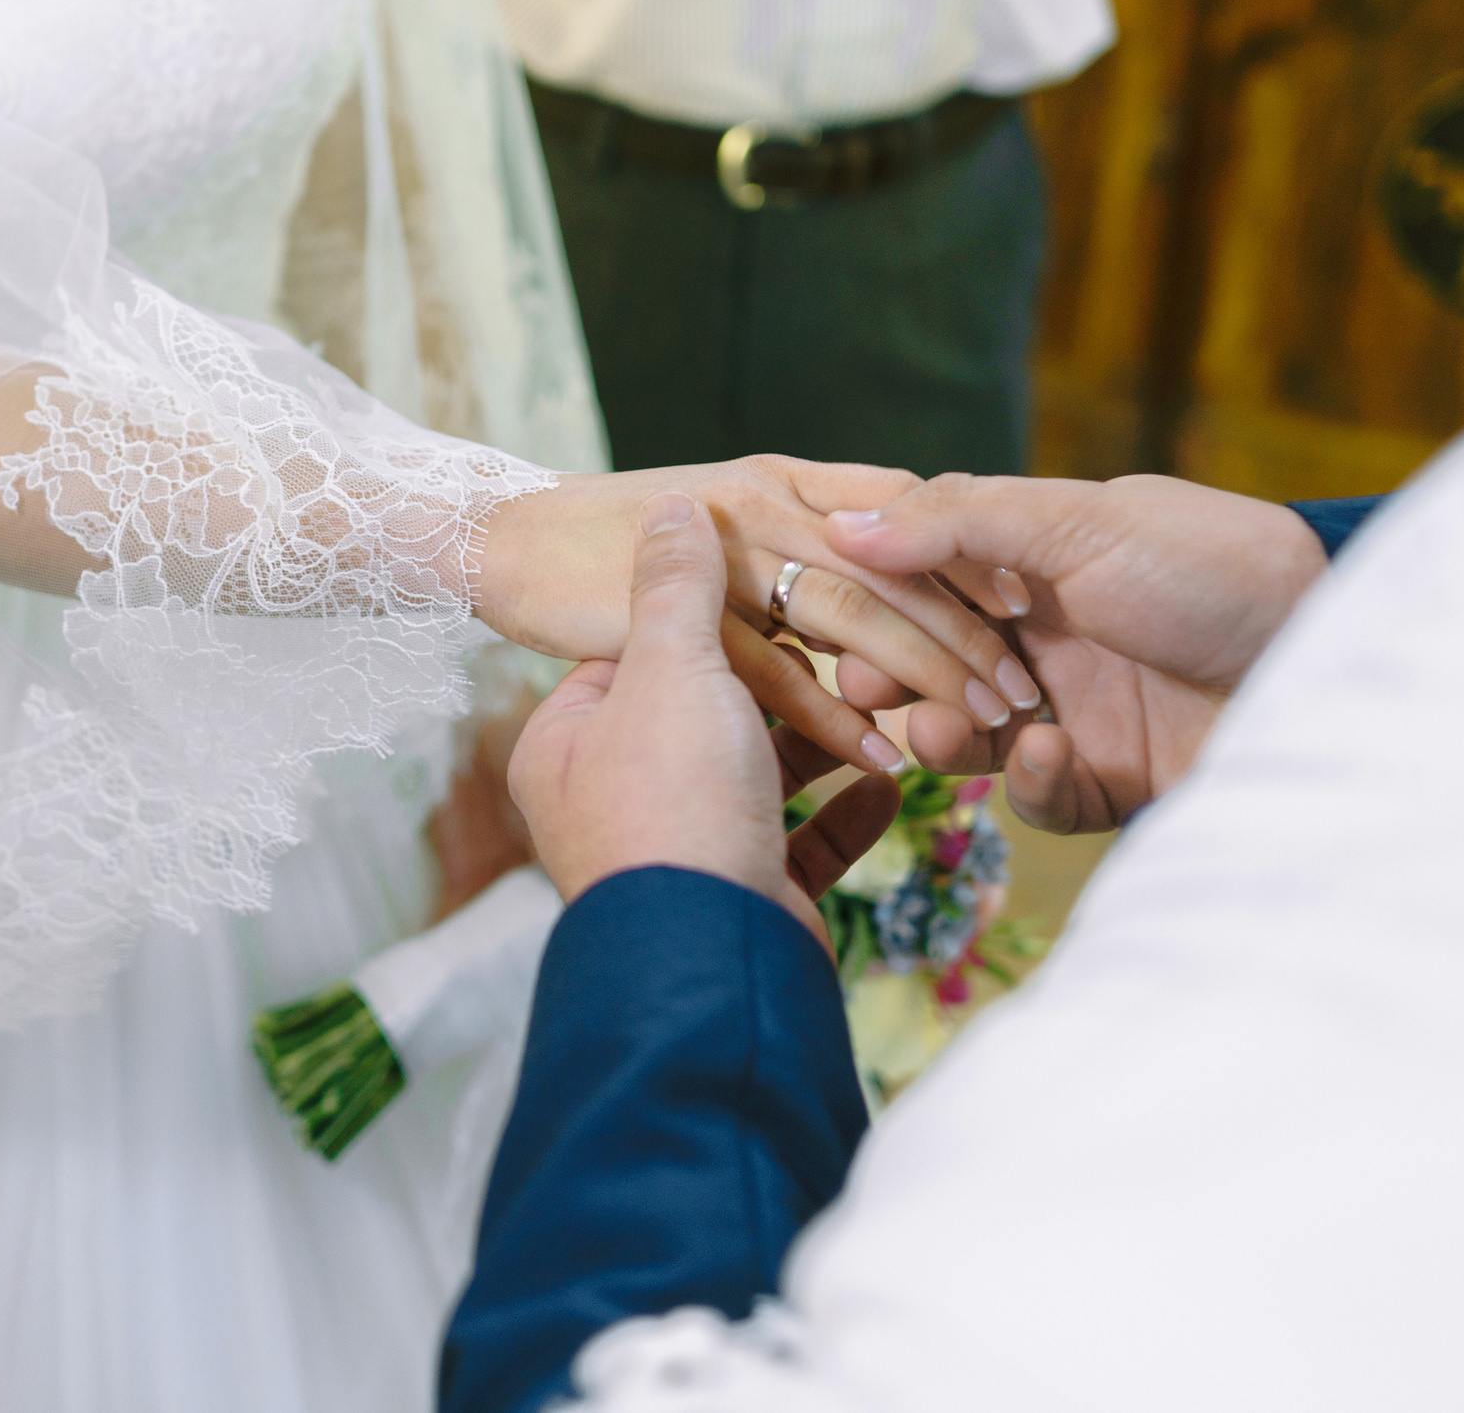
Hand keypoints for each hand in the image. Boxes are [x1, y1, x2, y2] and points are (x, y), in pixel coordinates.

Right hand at [480, 458, 1043, 779]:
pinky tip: (877, 760)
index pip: (899, 504)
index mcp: (780, 478)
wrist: (498, 539)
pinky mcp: (683, 620)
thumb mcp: (717, 512)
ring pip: (851, 617)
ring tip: (981, 724)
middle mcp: (765, 506)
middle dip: (968, 630)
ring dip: (923, 675)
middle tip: (1027, 686)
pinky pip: (776, 674)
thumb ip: (789, 533)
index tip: (1027, 601)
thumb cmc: (600, 534)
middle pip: (893, 569)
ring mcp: (726, 560)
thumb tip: (851, 566)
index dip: (967, 550)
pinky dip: (832, 719)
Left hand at [507, 492, 905, 942]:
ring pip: (761, 775)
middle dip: (790, 685)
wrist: (711, 958)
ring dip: (830, 744)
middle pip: (710, 713)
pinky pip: (800, 841)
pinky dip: (848, 812)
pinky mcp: (742, 896)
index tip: (784, 590)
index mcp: (568, 739)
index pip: (642, 649)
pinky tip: (895, 785)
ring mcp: (678, 852)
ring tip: (890, 709)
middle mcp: (611, 797)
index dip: (717, 613)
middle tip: (851, 648)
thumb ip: (676, 584)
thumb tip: (673, 504)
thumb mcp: (669, 668)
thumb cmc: (672, 804)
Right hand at [822, 473, 1327, 832]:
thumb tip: (844, 523)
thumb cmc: (1214, 567)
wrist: (1327, 656)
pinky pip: (1041, 792)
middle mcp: (1051, 636)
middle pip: (937, 662)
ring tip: (939, 732)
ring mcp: (1081, 710)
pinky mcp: (1114, 779)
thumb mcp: (1079, 522)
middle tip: (869, 687)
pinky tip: (1045, 752)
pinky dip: (1029, 779)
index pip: (929, 582)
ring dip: (944, 731)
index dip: (880, 601)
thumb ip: (958, 521)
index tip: (835, 614)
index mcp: (1038, 563)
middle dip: (897, 675)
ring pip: (974, 735)